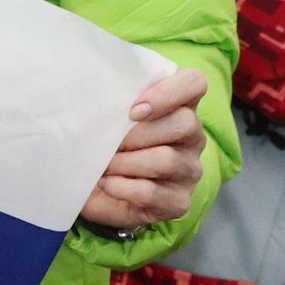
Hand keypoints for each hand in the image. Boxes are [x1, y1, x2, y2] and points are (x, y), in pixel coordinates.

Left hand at [82, 70, 209, 229]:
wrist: (99, 192)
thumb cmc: (106, 147)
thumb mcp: (107, 120)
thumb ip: (111, 103)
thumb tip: (90, 96)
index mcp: (179, 107)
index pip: (194, 83)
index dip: (168, 92)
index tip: (134, 110)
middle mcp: (192, 137)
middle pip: (183, 123)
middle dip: (137, 134)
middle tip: (111, 143)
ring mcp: (189, 170)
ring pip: (166, 159)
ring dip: (125, 162)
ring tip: (106, 165)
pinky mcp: (178, 201)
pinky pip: (152, 192)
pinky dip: (122, 187)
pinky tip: (108, 184)